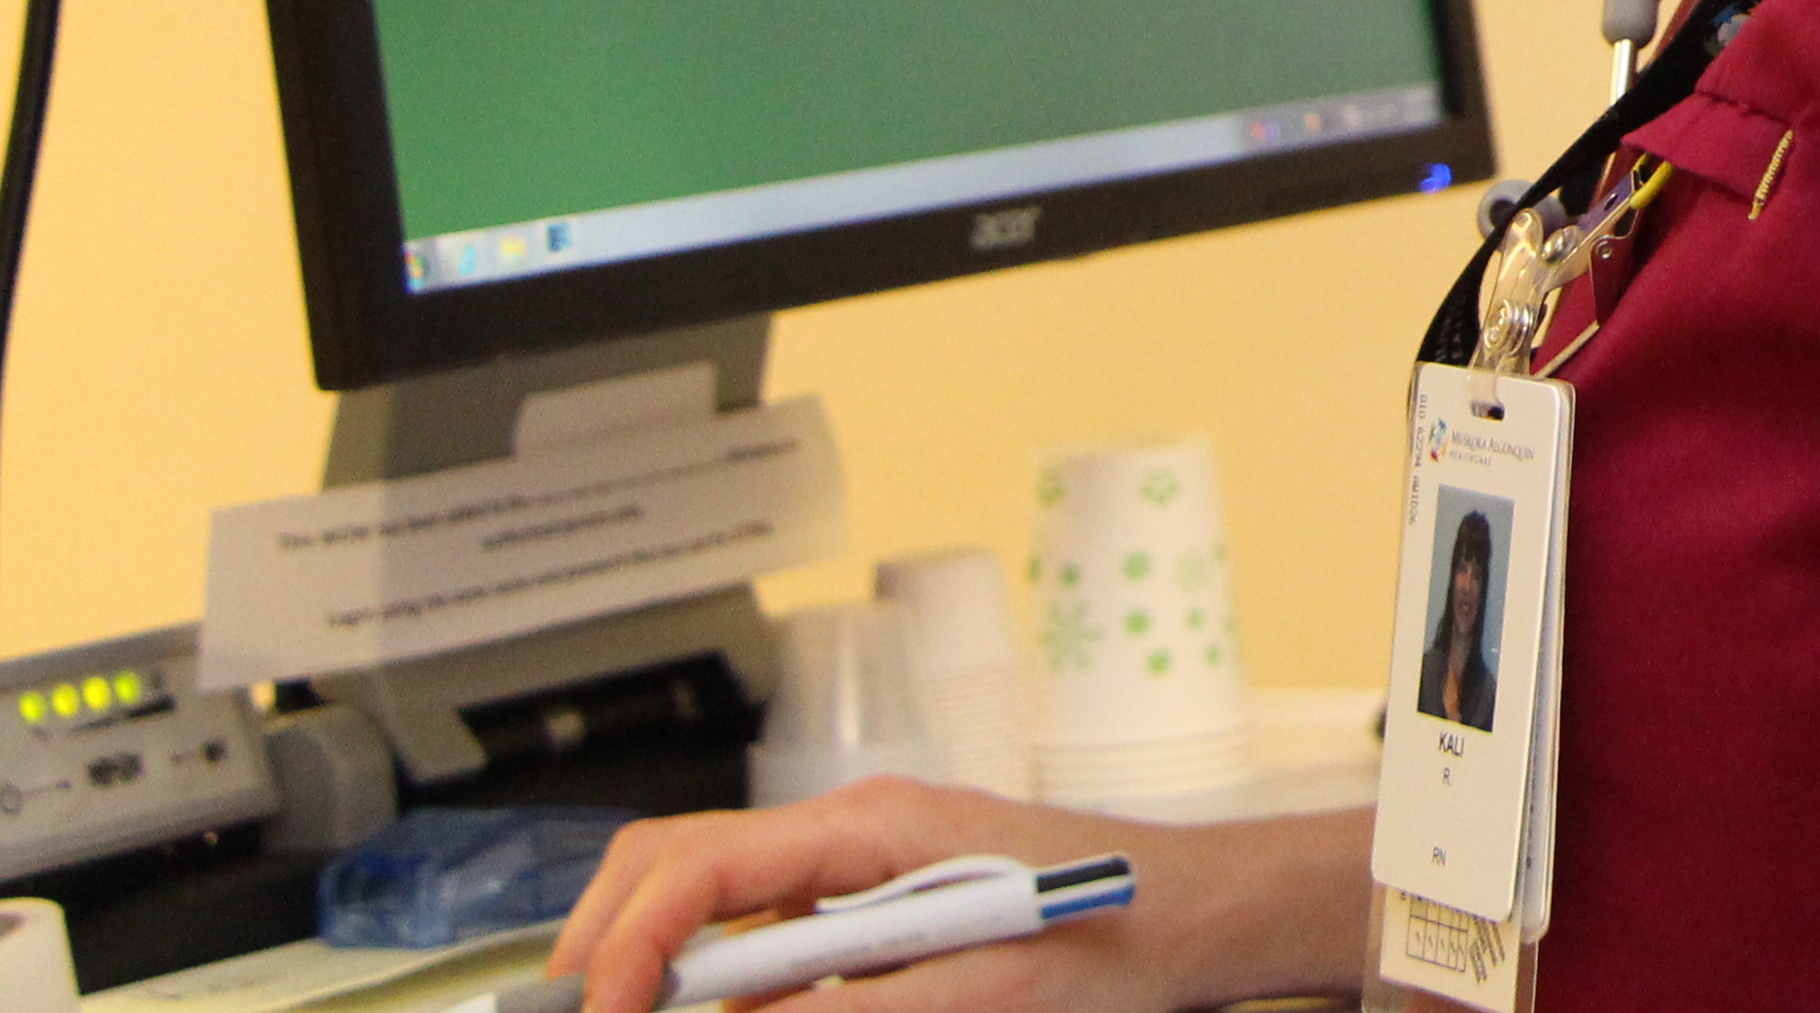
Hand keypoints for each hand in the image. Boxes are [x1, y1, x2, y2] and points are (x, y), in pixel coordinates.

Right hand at [545, 783, 1374, 1012]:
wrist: (1204, 915)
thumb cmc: (1125, 932)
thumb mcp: (991, 991)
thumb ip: (861, 1008)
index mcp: (872, 825)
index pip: (700, 865)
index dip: (631, 943)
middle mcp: (855, 831)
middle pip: (682, 861)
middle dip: (615, 939)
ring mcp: (863, 867)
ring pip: (715, 898)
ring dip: (665, 963)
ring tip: (643, 1010)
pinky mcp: (879, 910)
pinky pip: (771, 936)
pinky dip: (731, 982)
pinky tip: (731, 1008)